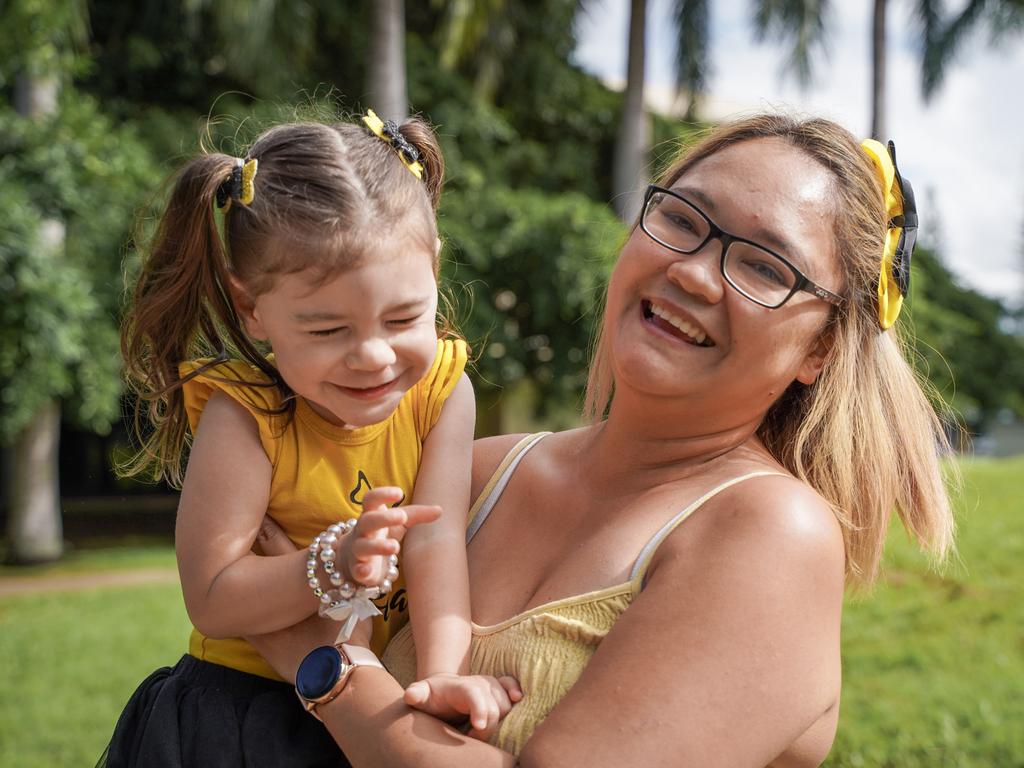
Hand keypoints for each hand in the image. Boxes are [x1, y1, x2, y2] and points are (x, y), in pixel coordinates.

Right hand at [342, 487, 441, 586]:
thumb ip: (417, 515)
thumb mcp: (399, 523)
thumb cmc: (381, 533)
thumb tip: (440, 510)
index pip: (371, 499)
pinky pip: (357, 570)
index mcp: (372, 514)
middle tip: (401, 516)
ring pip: (362, 546)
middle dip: (383, 518)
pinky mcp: (357, 569)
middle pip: (367, 520)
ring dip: (376, 546)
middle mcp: (362, 530)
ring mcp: (358, 550)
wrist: (354, 557)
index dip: (382, 494)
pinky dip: (361, 570)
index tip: (399, 493)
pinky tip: (367, 571)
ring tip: (394, 546)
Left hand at [404, 673, 522, 741]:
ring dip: (497, 720)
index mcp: (460, 687)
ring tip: (479, 729)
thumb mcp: (421, 695)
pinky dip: (515, 691)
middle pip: (493, 706)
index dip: (479, 709)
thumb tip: (410, 695)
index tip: (479, 728)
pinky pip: (511, 686)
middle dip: (486, 728)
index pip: (473, 694)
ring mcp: (490, 685)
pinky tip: (517, 699)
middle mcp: (478, 683)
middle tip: (469, 738)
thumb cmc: (431, 696)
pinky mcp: (499, 688)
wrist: (443, 689)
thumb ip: (416, 694)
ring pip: (505, 704)